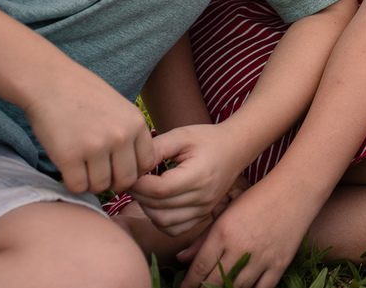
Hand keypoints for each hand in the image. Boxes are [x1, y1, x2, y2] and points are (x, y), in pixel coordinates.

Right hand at [22, 66, 153, 194]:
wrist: (49, 81)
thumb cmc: (83, 94)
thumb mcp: (120, 108)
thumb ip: (129, 133)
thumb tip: (134, 168)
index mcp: (136, 123)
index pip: (145, 163)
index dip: (132, 171)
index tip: (118, 169)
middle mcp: (120, 136)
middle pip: (125, 179)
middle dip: (113, 182)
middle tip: (99, 174)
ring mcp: (95, 147)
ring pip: (101, 186)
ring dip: (91, 183)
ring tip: (82, 169)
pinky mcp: (69, 156)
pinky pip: (77, 186)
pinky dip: (73, 183)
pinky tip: (68, 170)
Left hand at [130, 123, 247, 235]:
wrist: (235, 148)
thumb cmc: (207, 139)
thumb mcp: (181, 136)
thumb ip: (156, 149)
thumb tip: (133, 167)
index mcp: (199, 175)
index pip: (160, 190)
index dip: (138, 184)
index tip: (130, 174)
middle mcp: (203, 197)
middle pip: (159, 207)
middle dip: (138, 195)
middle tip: (131, 181)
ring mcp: (204, 209)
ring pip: (164, 222)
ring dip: (147, 209)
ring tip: (143, 191)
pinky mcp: (203, 215)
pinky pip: (174, 229)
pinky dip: (159, 221)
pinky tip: (156, 204)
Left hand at [178, 180, 307, 287]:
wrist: (294, 191)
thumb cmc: (257, 199)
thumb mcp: (227, 212)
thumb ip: (203, 238)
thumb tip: (181, 260)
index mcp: (223, 232)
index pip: (199, 267)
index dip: (189, 283)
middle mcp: (240, 247)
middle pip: (214, 282)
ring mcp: (261, 257)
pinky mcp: (279, 263)